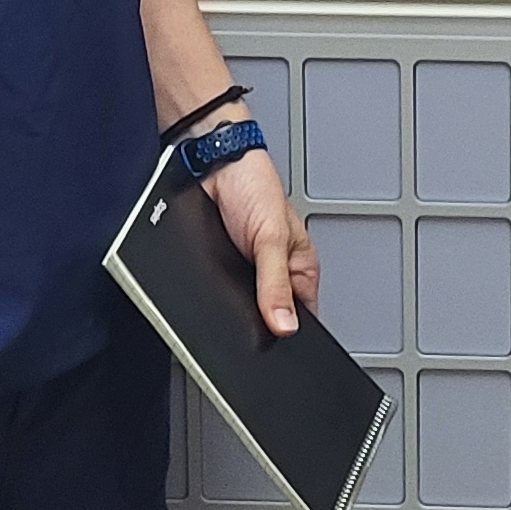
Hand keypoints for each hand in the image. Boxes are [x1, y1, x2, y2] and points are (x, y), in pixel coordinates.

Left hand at [197, 146, 318, 335]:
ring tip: (225, 298)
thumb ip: (276, 283)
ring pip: (241, 306)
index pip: (302, 315)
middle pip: (270, 314)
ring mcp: (246, 272)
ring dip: (230, 306)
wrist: (211, 164)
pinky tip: (208, 290)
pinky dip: (211, 294)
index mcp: (300, 268)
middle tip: (245, 323)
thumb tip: (285, 325)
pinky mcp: (221, 268)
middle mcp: (275, 272)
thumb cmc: (253, 184)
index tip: (275, 346)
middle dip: (257, 321)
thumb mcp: (272, 237)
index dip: (290, 332)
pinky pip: (218, 292)